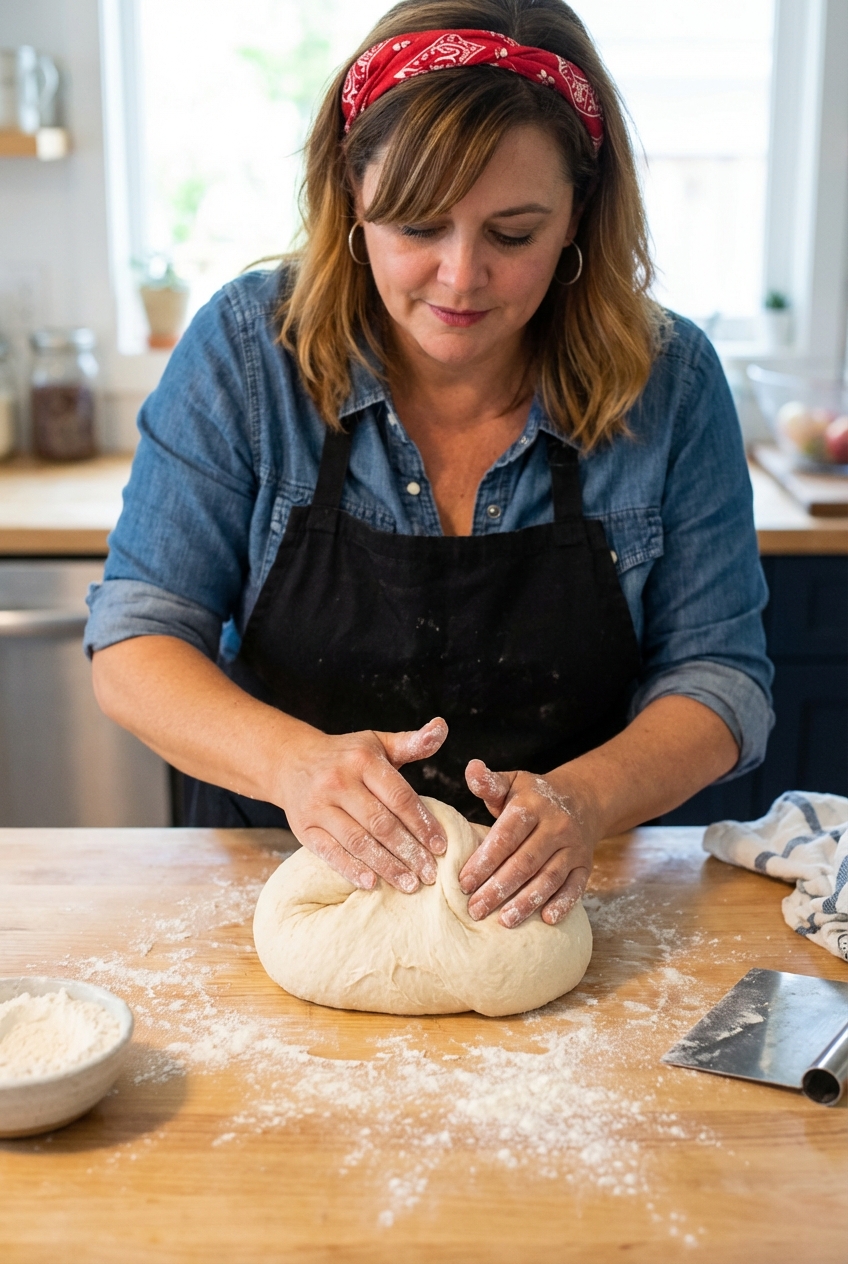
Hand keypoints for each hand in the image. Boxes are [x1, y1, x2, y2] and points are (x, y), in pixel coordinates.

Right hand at [274, 716, 448, 893]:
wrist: (292, 761)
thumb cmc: (346, 755)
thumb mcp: (377, 743)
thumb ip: (412, 742)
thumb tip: (442, 727)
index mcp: (362, 760)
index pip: (399, 796)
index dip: (422, 823)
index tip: (441, 846)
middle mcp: (338, 781)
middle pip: (380, 823)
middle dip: (409, 851)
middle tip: (430, 874)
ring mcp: (318, 806)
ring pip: (358, 841)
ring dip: (386, 865)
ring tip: (409, 884)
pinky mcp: (303, 827)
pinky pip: (330, 852)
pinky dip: (351, 869)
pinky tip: (371, 882)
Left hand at [458, 759, 595, 928]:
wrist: (582, 799)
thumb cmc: (534, 796)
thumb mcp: (512, 783)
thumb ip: (489, 783)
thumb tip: (471, 768)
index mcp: (533, 806)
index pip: (506, 837)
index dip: (485, 861)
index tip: (463, 882)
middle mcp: (556, 827)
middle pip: (525, 862)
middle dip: (498, 888)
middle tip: (474, 909)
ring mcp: (573, 848)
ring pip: (549, 878)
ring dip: (526, 901)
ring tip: (503, 920)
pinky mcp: (585, 865)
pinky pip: (576, 887)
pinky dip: (563, 904)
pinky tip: (546, 920)